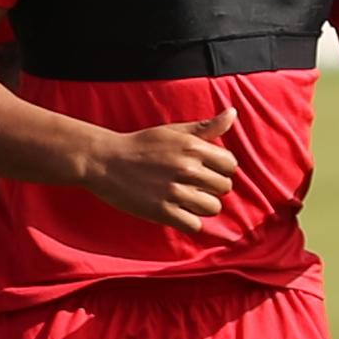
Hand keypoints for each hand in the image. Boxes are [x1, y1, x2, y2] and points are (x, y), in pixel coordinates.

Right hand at [83, 111, 240, 232]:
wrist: (105, 161)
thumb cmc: (141, 145)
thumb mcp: (174, 131)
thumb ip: (206, 127)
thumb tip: (233, 113)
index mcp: (193, 147)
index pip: (230, 164)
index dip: (219, 169)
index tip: (204, 170)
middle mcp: (188, 169)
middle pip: (224, 188)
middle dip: (211, 188)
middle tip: (191, 185)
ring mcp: (176, 192)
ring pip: (213, 208)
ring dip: (201, 206)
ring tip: (184, 199)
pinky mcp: (163, 212)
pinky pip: (194, 226)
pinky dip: (187, 222)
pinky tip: (175, 212)